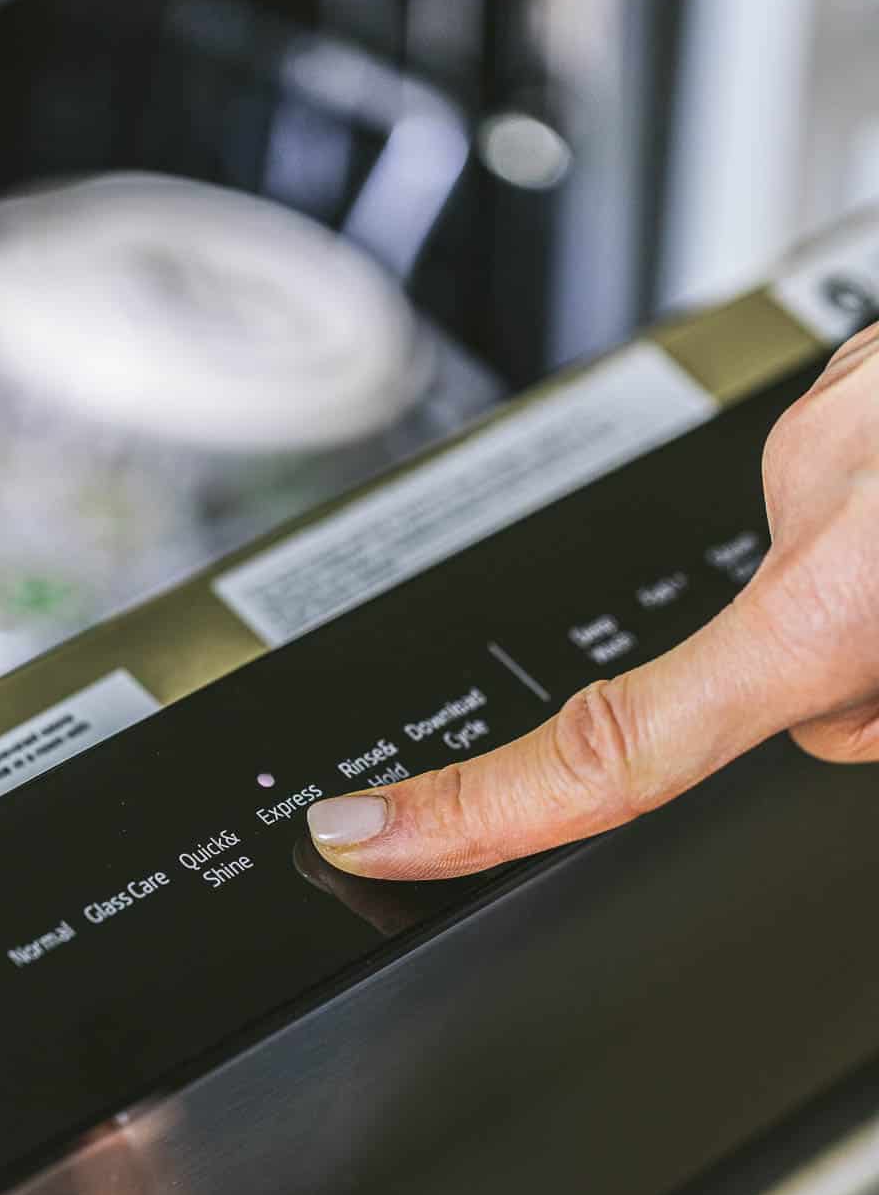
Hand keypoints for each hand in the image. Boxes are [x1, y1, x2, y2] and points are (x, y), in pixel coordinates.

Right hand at [306, 323, 878, 879]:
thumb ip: (865, 704)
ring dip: (876, 600)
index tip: (366, 832)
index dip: (476, 809)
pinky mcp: (852, 362)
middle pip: (751, 667)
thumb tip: (832, 721)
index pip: (616, 749)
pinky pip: (852, 485)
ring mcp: (832, 411)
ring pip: (814, 580)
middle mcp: (809, 489)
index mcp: (840, 595)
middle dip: (823, 682)